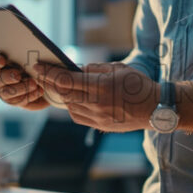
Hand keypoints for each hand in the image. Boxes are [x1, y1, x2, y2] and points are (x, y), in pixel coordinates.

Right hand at [0, 53, 48, 109]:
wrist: (49, 84)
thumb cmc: (42, 68)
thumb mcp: (40, 61)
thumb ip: (33, 59)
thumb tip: (33, 60)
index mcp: (5, 63)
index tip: (3, 61)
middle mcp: (2, 77)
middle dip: (8, 77)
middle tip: (18, 76)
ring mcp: (6, 90)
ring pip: (6, 92)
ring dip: (19, 88)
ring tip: (33, 84)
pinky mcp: (14, 101)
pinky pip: (17, 101)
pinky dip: (29, 96)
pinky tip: (39, 90)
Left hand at [33, 62, 158, 131]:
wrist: (155, 108)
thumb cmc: (138, 84)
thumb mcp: (117, 68)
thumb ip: (94, 69)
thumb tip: (75, 69)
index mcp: (101, 86)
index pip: (66, 79)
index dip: (48, 73)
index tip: (37, 66)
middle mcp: (97, 103)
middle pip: (63, 93)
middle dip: (49, 83)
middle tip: (41, 75)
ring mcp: (98, 117)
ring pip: (69, 105)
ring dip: (61, 95)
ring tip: (59, 85)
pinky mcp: (100, 126)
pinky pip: (77, 116)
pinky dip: (72, 106)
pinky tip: (74, 99)